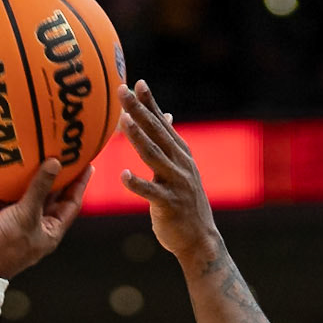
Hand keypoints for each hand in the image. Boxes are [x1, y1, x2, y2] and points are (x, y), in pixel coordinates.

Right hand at [0, 158, 91, 279]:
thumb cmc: (6, 246)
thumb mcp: (27, 214)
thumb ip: (40, 188)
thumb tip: (55, 162)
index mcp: (50, 232)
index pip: (71, 204)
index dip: (80, 184)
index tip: (86, 164)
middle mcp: (36, 227)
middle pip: (52, 198)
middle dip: (58, 177)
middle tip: (63, 154)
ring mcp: (17, 224)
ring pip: (28, 196)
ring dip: (32, 178)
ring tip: (37, 154)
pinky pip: (6, 197)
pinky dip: (7, 184)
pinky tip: (8, 167)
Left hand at [118, 79, 218, 270]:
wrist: (200, 239)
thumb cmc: (184, 203)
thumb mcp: (181, 169)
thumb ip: (169, 143)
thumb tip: (165, 114)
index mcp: (180, 154)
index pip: (162, 124)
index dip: (150, 103)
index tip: (137, 83)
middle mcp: (180, 164)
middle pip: (156, 133)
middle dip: (139, 111)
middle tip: (122, 91)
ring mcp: (176, 184)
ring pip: (154, 157)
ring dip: (138, 138)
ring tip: (123, 121)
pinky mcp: (170, 205)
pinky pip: (151, 193)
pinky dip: (137, 184)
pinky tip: (124, 175)